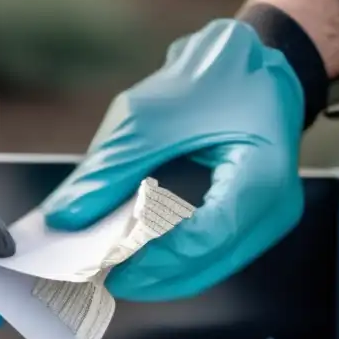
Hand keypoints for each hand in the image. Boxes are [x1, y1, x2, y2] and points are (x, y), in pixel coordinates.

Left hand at [41, 19, 304, 300]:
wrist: (255, 63)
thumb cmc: (211, 78)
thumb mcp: (149, 116)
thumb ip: (107, 170)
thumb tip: (63, 217)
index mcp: (262, 170)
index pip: (210, 234)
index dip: (158, 258)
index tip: (110, 265)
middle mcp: (276, 204)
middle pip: (211, 262)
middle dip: (154, 275)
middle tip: (100, 275)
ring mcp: (270, 218)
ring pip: (211, 267)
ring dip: (162, 273)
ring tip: (113, 267)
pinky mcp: (255, 224)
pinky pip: (213, 254)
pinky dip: (175, 258)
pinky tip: (139, 254)